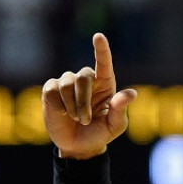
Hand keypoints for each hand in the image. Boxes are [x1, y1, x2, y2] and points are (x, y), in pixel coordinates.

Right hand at [42, 33, 136, 159]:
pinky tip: (62, 113)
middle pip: (83, 77)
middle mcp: (87, 80)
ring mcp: (67, 83)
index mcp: (105, 84)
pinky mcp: (51, 90)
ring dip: (72, 105)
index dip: (101, 49)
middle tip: (85, 120)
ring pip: (67, 83)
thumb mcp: (114, 126)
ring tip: (76, 119)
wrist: (78, 147)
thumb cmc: (99, 134)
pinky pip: (53, 90)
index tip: (98, 36)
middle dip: (83, 100)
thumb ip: (121, 110)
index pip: (104, 63)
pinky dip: (59, 105)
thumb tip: (131, 93)